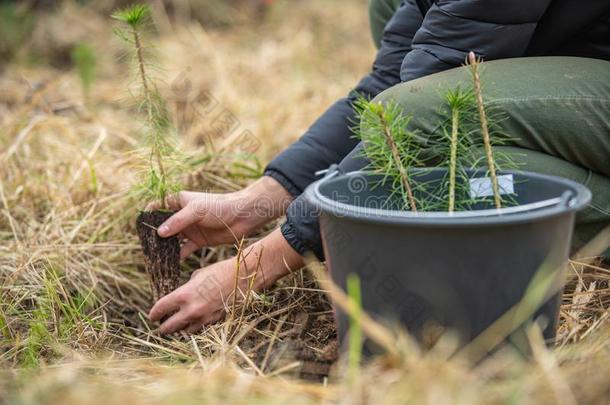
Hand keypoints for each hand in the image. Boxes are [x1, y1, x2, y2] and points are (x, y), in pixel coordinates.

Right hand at [146, 176, 292, 258]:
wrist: (244, 216)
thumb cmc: (220, 206)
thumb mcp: (197, 210)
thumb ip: (178, 221)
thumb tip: (159, 233)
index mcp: (179, 201)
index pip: (157, 207)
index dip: (147, 216)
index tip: (139, 228)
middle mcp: (182, 215)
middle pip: (162, 226)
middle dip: (153, 236)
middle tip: (144, 248)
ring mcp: (190, 229)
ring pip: (172, 240)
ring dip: (164, 248)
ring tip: (154, 259)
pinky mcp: (199, 241)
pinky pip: (184, 250)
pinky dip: (177, 256)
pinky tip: (170, 265)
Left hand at [149, 228, 303, 333]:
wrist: (243, 278)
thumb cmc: (220, 271)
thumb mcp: (198, 275)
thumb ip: (186, 288)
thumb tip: (181, 296)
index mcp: (183, 295)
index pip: (160, 309)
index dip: (154, 314)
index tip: (153, 316)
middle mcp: (191, 310)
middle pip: (168, 327)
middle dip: (163, 327)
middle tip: (160, 326)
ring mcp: (204, 318)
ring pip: (184, 332)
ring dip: (179, 330)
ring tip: (177, 326)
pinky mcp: (215, 322)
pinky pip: (200, 329)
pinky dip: (195, 328)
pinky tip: (194, 323)